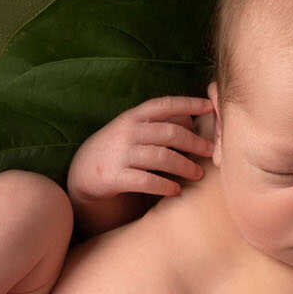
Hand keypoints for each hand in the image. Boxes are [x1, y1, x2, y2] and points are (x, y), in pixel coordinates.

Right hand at [67, 95, 215, 204]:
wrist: (82, 173)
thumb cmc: (117, 149)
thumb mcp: (133, 130)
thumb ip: (158, 123)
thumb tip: (192, 119)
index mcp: (133, 117)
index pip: (164, 105)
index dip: (188, 103)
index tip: (209, 106)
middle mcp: (127, 132)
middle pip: (169, 132)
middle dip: (194, 141)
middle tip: (211, 151)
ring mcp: (120, 154)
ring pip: (161, 157)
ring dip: (184, 166)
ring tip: (197, 174)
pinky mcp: (114, 177)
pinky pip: (146, 181)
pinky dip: (165, 186)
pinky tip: (176, 190)